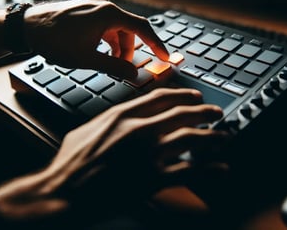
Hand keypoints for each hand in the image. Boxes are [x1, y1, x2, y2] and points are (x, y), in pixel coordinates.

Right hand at [0, 88, 228, 223]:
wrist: (63, 193)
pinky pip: (190, 171)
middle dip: (204, 111)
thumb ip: (109, 119)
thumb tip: (121, 115)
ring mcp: (148, 154)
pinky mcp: (153, 179)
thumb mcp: (87, 130)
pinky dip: (210, 169)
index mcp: (122, 115)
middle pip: (181, 114)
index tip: (194, 95)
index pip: (161, 97)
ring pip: (191, 139)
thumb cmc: (70, 164)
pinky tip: (221, 168)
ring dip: (212, 137)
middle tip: (215, 112)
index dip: (182, 94)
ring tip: (223, 136)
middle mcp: (139, 130)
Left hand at [24, 0, 168, 78]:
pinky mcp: (87, 9)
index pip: (142, 28)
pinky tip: (96, 51)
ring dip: (116, 47)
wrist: (27, 27)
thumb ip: (114, 67)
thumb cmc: (53, 40)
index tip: (165, 57)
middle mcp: (104, 5)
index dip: (156, 44)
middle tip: (122, 69)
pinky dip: (106, 40)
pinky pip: (106, 25)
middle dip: (128, 51)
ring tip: (104, 61)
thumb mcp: (86, 59)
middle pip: (129, 30)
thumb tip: (133, 75)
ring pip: (117, 29)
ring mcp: (95, 5)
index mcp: (108, 14)